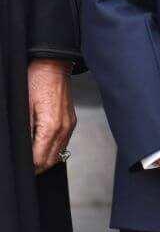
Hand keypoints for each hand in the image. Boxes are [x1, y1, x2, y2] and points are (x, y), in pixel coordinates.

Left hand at [28, 59, 76, 174]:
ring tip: (30, 156)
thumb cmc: (37, 80)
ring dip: (44, 159)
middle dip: (35, 166)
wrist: (53, 64)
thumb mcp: (23, 106)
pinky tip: (41, 145)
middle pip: (50, 161)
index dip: (27, 166)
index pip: (39, 160)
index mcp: (51, 127)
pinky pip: (63, 144)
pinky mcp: (70, 121)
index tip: (18, 164)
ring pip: (58, 155)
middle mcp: (64, 129)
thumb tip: (22, 150)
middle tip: (22, 164)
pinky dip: (51, 149)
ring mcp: (69, 125)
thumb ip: (24, 132)